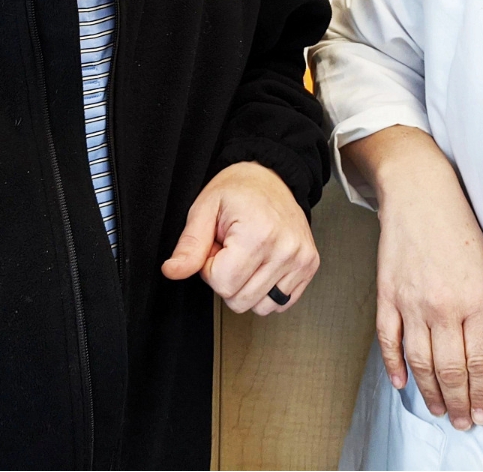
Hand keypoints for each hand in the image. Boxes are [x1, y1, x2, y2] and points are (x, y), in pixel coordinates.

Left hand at [161, 161, 318, 314]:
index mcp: (259, 234)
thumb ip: (189, 245)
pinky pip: (282, 303)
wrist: (271, 176)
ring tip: (247, 256)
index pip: (223, 284)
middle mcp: (286, 249)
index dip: (210, 269)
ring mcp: (302, 259)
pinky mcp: (310, 266)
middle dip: (228, 279)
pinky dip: (267, 291)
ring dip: (247, 286)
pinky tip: (262, 266)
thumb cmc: (238, 190)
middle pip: (241, 301)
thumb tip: (173, 271)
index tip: (217, 246)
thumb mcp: (205, 208)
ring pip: (262, 307)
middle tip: (231, 250)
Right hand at [343, 126, 482, 431]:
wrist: (418, 192)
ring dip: (430, 392)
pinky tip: (402, 383)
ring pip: (420, 362)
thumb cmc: (459, 223)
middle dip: (459, 403)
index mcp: (474, 299)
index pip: (481, 361)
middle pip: (451, 369)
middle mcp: (442, 307)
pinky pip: (389, 340)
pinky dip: (394, 365)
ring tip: (439, 411)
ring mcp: (410, 302)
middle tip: (462, 423)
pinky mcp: (387, 295)